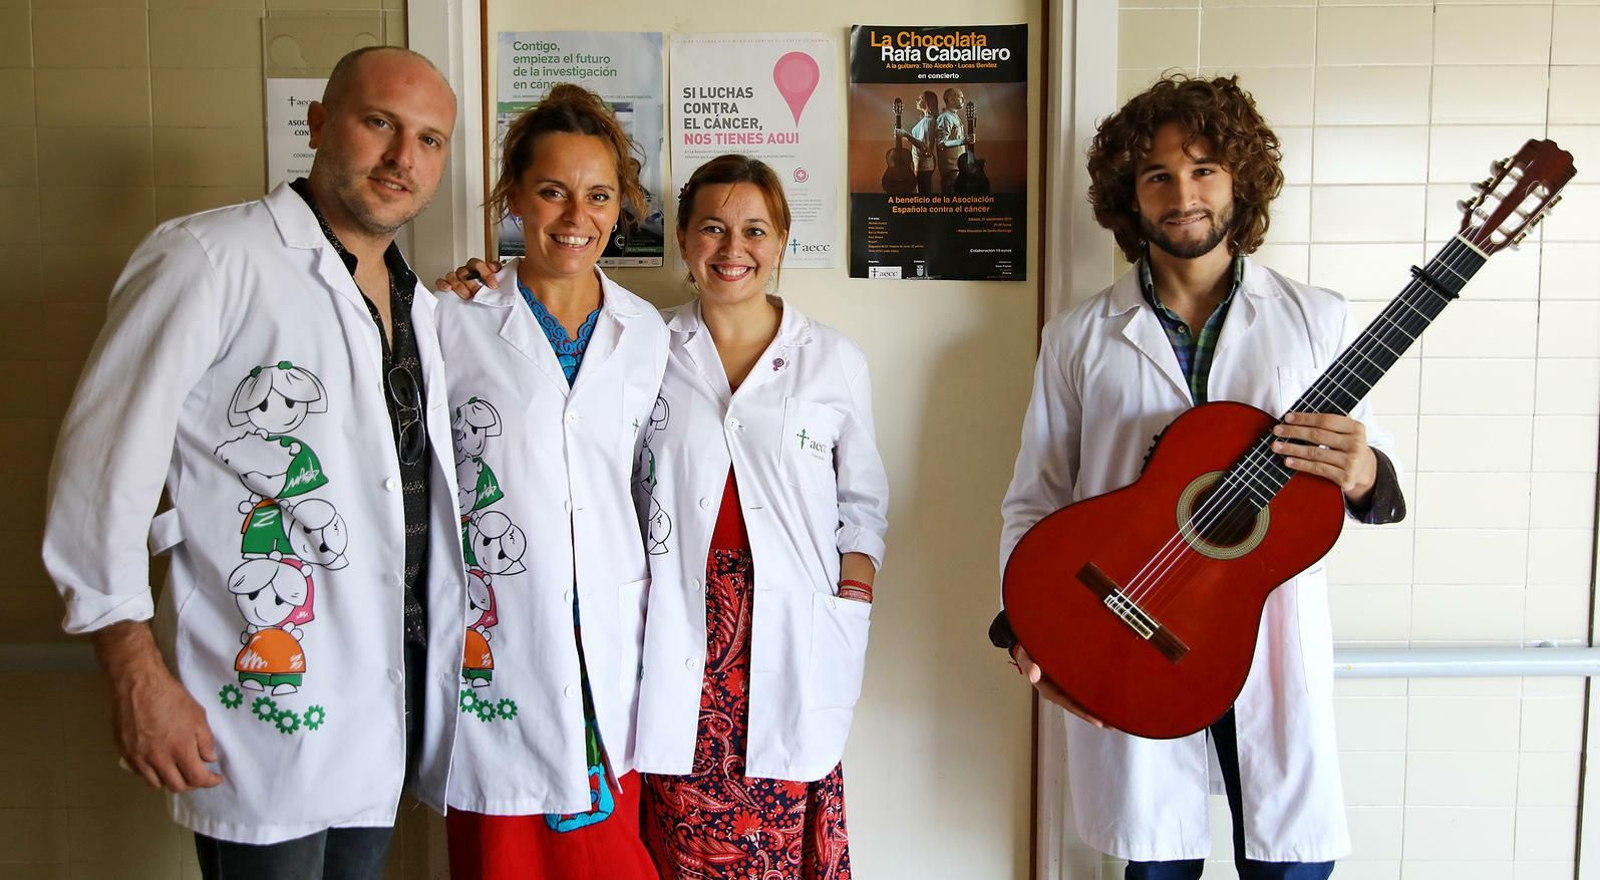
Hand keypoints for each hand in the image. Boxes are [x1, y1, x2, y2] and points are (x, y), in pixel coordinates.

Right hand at [110, 663, 221, 792]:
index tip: (215, 778)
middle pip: (177, 786)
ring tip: (177, 770)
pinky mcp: (126, 753)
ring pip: (157, 783)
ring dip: (170, 781)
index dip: (209, 782)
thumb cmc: (172, 698)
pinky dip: (152, 773)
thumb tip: (209, 759)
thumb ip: (205, 741)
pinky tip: (159, 762)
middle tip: (196, 775)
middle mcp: (159, 759)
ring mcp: (140, 758)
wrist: (138, 686)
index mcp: (180, 750)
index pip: (197, 778)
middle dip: (191, 784)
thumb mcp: (198, 716)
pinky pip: (141, 773)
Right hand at [434, 258, 499, 299]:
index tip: (493, 285)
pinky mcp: (446, 284)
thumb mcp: (495, 282)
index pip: (480, 264)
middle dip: (473, 283)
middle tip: (478, 293)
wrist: (481, 297)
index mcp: (478, 268)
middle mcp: (466, 270)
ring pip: (453, 275)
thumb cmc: (487, 288)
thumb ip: (500, 276)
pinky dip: (443, 284)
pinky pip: (441, 281)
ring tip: (467, 295)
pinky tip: (448, 289)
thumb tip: (505, 276)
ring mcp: (456, 277)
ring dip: (459, 285)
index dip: (486, 274)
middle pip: (466, 271)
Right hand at [1012, 645, 1105, 728]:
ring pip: (1081, 702)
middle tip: (1113, 725)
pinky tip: (1105, 701)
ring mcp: (1064, 688)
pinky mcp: (1069, 682)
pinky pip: (1082, 693)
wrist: (1028, 648)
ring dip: (1096, 710)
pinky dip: (1093, 698)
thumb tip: (1034, 676)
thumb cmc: (1028, 653)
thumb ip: (1028, 665)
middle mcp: (1058, 692)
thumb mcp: (1025, 658)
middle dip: (1094, 716)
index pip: (1068, 704)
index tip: (1098, 721)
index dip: (1083, 712)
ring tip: (1114, 719)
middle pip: (1078, 707)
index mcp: (1049, 689)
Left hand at [1271, 412, 1377, 505]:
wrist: (1364, 469)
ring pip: (1315, 453)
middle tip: (1277, 430)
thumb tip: (1296, 417)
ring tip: (1276, 446)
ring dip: (1292, 449)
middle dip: (1294, 432)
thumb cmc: (1347, 445)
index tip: (1287, 418)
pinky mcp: (1345, 477)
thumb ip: (1328, 423)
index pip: (1326, 420)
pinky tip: (1287, 460)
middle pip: (1318, 436)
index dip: (1305, 418)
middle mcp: (1356, 444)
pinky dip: (1300, 464)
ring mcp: (1351, 462)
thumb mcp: (1346, 431)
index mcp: (1356, 428)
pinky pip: (1317, 469)